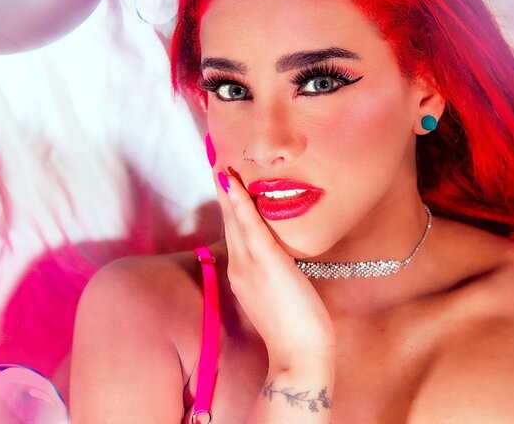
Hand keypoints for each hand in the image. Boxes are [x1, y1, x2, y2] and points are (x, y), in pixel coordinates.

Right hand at [212, 163, 335, 370]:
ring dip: (226, 188)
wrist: (298, 356)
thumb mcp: (282, 293)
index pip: (235, 231)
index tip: (225, 179)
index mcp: (243, 273)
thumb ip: (278, 272)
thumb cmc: (296, 328)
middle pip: (229, 219)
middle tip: (214, 157)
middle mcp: (239, 266)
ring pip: (235, 218)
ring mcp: (249, 265)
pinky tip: (233, 182)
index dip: (229, 204)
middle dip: (222, 189)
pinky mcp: (265, 264)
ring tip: (219, 160)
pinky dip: (240, 203)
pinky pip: (249, 226)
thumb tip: (286, 256)